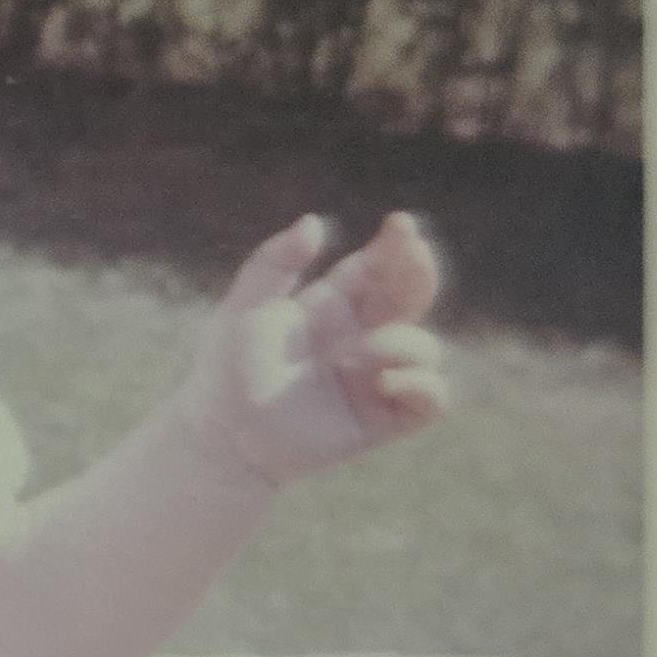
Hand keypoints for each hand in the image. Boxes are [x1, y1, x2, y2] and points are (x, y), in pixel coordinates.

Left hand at [180, 210, 448, 485]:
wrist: (225, 436)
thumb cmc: (228, 369)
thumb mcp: (246, 307)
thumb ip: (275, 262)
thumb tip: (314, 221)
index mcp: (331, 306)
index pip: (377, 268)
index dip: (395, 245)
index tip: (400, 224)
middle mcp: (361, 337)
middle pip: (410, 297)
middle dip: (418, 272)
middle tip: (414, 254)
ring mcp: (376, 378)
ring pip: (425, 346)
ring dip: (401, 342)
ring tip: (355, 355)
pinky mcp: (384, 419)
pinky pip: (431, 398)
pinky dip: (422, 384)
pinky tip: (385, 382)